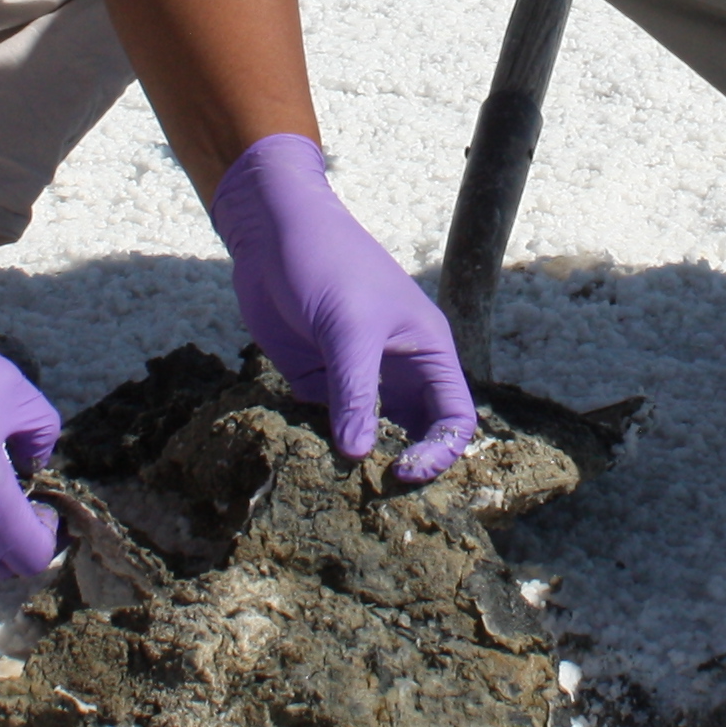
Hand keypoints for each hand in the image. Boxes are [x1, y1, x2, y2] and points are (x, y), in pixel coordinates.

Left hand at [205, 134, 478, 482]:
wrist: (271, 232)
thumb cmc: (327, 262)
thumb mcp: (348, 328)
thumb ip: (356, 392)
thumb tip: (358, 455)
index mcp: (427, 352)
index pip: (453, 418)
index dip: (438, 452)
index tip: (401, 469)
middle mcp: (398, 372)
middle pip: (415, 436)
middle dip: (402, 466)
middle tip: (373, 494)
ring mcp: (358, 379)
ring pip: (370, 436)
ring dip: (359, 462)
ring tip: (337, 487)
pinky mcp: (319, 382)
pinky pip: (330, 426)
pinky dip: (322, 445)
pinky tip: (305, 457)